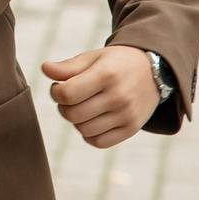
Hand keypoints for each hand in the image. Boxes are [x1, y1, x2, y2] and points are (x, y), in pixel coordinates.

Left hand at [43, 43, 157, 150]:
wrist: (154, 71)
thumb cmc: (116, 63)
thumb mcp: (94, 57)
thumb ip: (68, 66)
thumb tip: (45, 69)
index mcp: (106, 74)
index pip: (67, 94)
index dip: (56, 92)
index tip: (60, 87)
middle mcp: (118, 96)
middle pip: (72, 114)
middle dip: (64, 107)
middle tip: (70, 98)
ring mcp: (126, 115)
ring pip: (83, 130)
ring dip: (76, 121)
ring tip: (83, 107)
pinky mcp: (131, 129)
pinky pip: (98, 142)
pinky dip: (89, 134)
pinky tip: (92, 119)